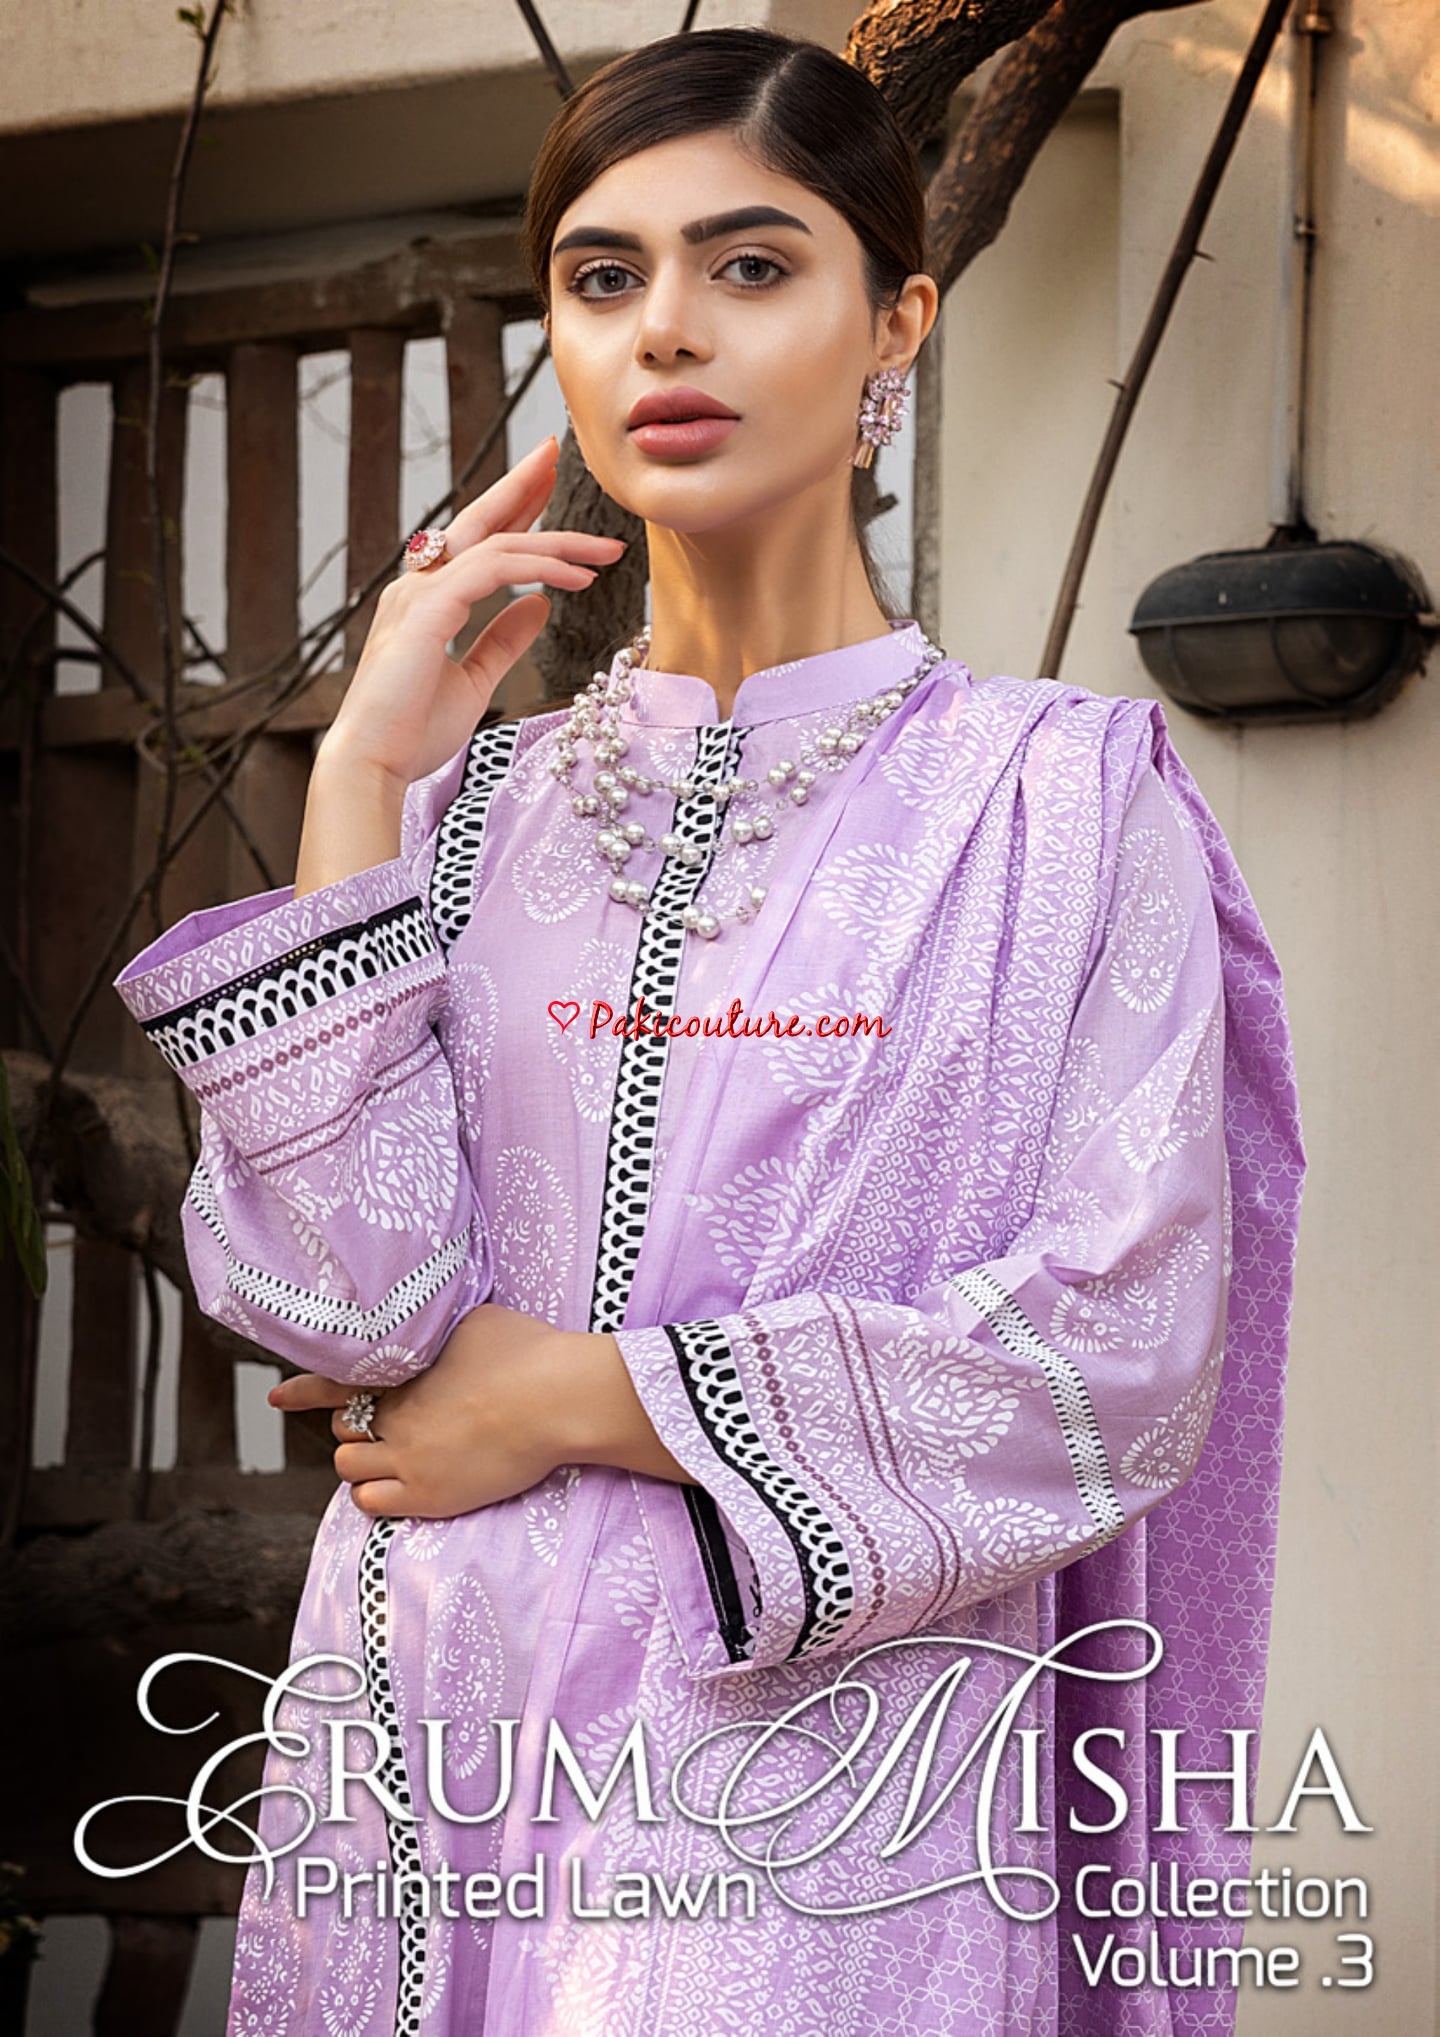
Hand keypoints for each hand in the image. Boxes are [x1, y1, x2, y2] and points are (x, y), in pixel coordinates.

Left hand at [267, 1302, 697, 1517]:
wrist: (556, 1399)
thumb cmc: (525, 1351)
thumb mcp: (472, 1320)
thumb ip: (436, 1328)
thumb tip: (425, 1320)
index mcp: (401, 1371)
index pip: (333, 1380)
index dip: (302, 1390)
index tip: (277, 1398)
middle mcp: (394, 1416)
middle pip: (342, 1428)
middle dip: (358, 1424)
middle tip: (389, 1422)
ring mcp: (408, 1459)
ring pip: (348, 1468)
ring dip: (363, 1460)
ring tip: (395, 1453)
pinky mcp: (429, 1497)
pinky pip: (371, 1503)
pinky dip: (377, 1493)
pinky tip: (400, 1483)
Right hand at [319, 436, 627, 790]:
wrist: (372, 765)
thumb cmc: (412, 732)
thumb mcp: (473, 681)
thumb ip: (502, 641)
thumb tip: (538, 606)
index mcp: (426, 600)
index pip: (476, 541)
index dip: (513, 510)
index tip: (547, 484)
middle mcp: (419, 586)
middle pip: (479, 519)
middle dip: (521, 484)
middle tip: (558, 451)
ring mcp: (420, 594)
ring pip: (497, 544)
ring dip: (557, 540)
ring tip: (606, 549)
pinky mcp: (428, 610)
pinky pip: (494, 570)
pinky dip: (541, 568)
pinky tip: (578, 577)